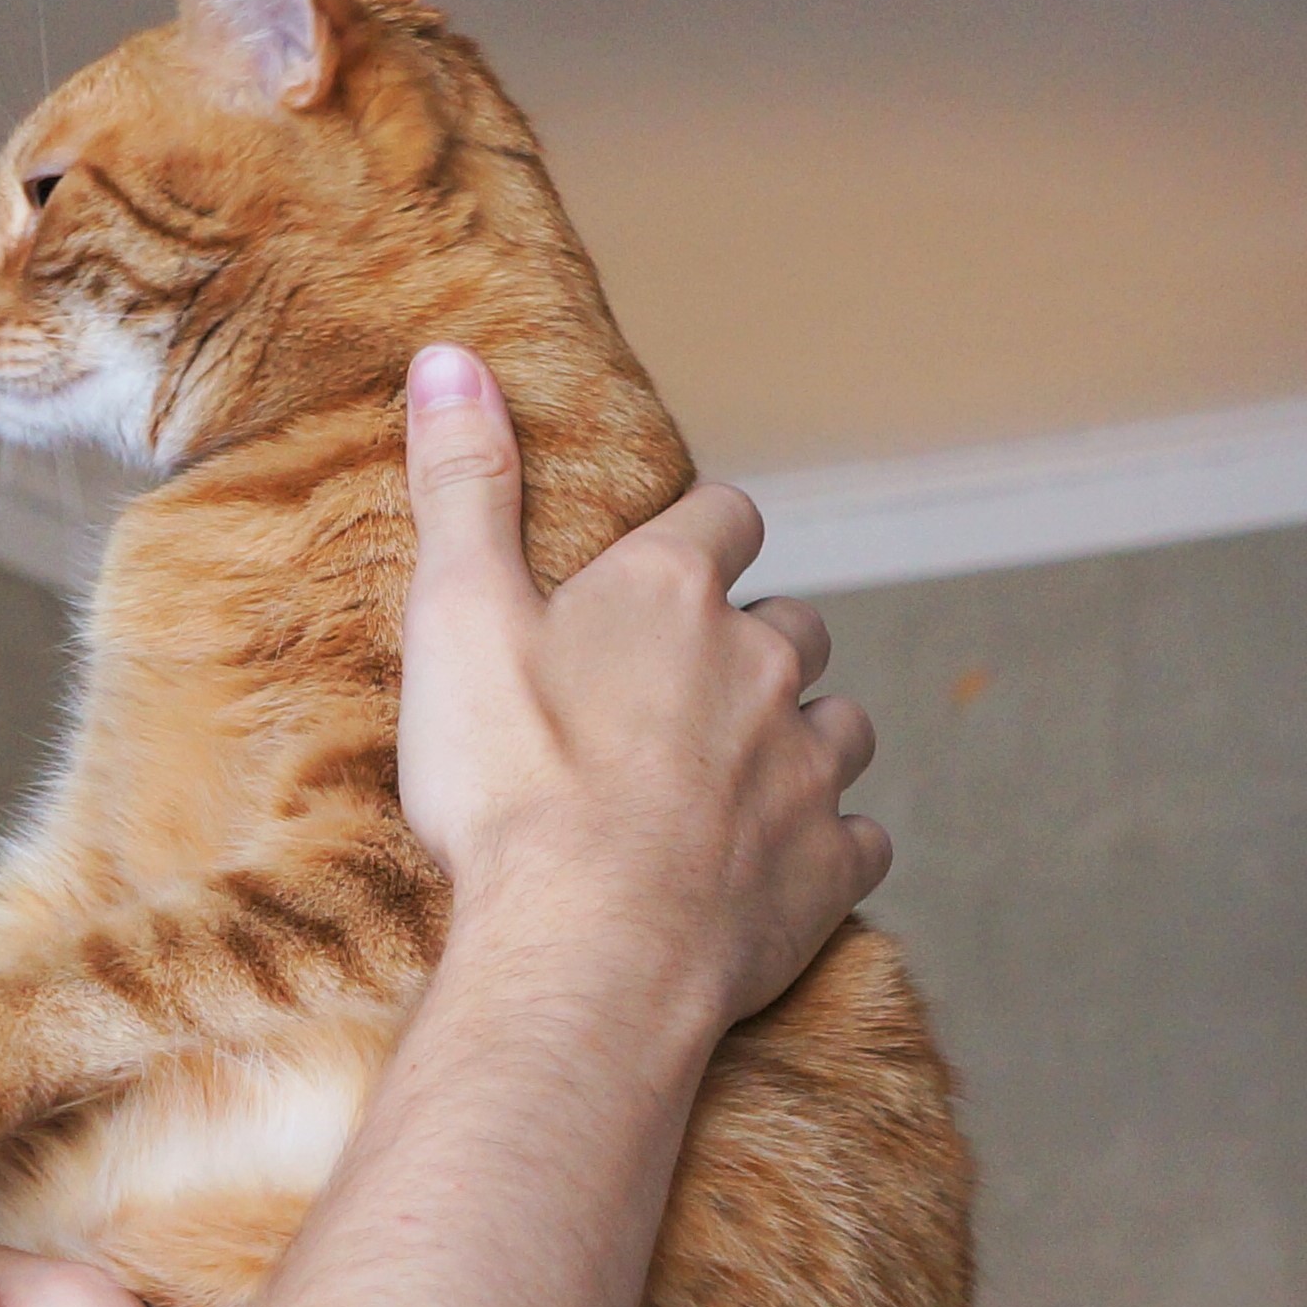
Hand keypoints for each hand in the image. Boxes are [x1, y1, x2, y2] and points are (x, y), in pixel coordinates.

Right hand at [395, 344, 886, 1033]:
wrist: (585, 950)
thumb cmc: (511, 782)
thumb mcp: (456, 613)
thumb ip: (461, 484)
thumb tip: (448, 356)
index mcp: (673, 594)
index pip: (725, 517)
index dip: (699, 535)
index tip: (665, 563)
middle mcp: (763, 665)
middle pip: (791, 624)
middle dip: (751, 643)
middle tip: (678, 687)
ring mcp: (808, 771)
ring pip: (841, 726)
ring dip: (798, 738)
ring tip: (733, 773)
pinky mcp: (828, 869)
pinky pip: (857, 838)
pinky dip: (824, 842)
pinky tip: (773, 860)